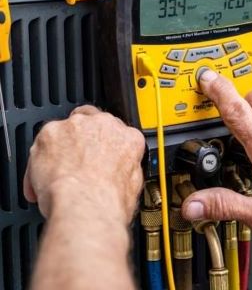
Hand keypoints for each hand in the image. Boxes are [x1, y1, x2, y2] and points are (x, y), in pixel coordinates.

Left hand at [24, 106, 144, 222]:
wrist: (84, 207)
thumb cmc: (107, 200)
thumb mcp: (134, 184)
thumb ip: (126, 165)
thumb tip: (119, 170)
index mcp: (128, 137)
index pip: (118, 131)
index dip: (106, 144)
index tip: (101, 154)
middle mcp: (104, 125)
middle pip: (92, 120)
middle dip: (85, 138)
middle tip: (79, 161)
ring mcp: (77, 126)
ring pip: (67, 129)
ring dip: (64, 145)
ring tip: (61, 171)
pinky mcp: (51, 132)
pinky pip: (43, 141)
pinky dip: (41, 156)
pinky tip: (45, 176)